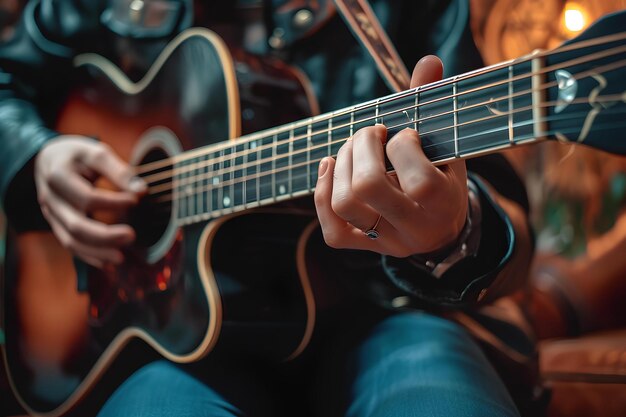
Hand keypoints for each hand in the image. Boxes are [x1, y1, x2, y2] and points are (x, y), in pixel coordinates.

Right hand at [35, 135, 146, 267]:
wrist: (48, 159)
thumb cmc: (76, 155)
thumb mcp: (95, 152)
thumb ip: (119, 170)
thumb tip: (141, 190)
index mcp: (58, 176)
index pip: (87, 197)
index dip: (113, 202)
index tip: (136, 200)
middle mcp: (50, 199)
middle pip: (75, 225)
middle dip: (105, 235)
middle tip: (132, 236)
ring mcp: (51, 215)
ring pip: (70, 240)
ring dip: (97, 252)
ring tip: (121, 258)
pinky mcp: (56, 225)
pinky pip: (69, 245)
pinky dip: (88, 256)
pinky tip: (107, 262)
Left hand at [314, 56, 467, 256]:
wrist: (443, 228)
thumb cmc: (443, 178)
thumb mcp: (447, 145)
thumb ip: (433, 104)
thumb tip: (428, 62)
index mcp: (442, 203)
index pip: (418, 178)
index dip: (403, 144)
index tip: (405, 135)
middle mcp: (413, 228)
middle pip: (368, 187)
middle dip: (361, 147)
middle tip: (370, 133)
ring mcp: (385, 240)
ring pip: (344, 204)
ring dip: (339, 165)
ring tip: (352, 147)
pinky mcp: (364, 245)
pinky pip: (332, 229)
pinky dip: (322, 193)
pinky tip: (329, 167)